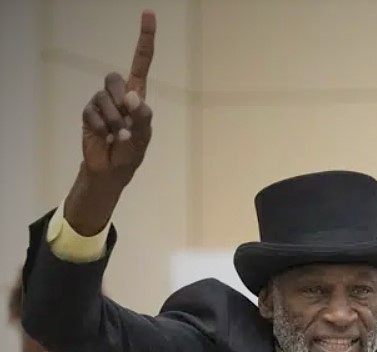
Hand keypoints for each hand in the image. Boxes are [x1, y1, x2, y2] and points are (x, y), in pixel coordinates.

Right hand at [65, 11, 155, 235]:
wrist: (110, 171)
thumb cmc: (131, 153)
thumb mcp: (143, 138)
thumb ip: (143, 119)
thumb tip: (135, 97)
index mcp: (138, 96)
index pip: (141, 62)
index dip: (145, 39)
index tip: (148, 14)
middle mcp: (120, 94)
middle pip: (115, 78)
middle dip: (122, 101)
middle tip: (127, 124)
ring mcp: (102, 102)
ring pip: (105, 98)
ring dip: (114, 121)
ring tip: (118, 136)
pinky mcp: (89, 113)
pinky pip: (93, 113)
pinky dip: (102, 129)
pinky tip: (106, 138)